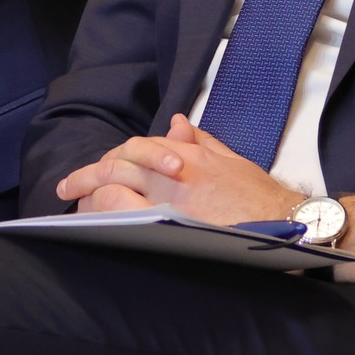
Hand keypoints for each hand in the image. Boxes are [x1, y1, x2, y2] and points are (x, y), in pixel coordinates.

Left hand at [57, 114, 304, 225]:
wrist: (285, 223)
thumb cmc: (259, 195)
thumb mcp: (228, 159)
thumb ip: (199, 141)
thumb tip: (177, 124)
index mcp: (186, 156)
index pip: (135, 150)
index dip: (109, 159)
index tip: (93, 171)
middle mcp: (174, 176)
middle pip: (116, 168)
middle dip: (86, 177)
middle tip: (68, 188)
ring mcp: (170, 205)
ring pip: (114, 194)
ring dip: (90, 199)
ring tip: (76, 208)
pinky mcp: (173, 231)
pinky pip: (127, 223)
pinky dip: (107, 222)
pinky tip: (96, 227)